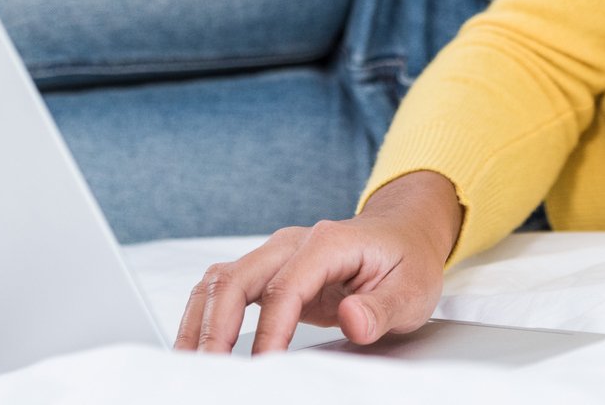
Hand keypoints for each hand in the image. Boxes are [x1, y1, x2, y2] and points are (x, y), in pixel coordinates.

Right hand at [174, 171, 460, 354]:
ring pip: (221, 280)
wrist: (404, 234)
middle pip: (237, 279)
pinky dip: (205, 315)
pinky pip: (226, 288)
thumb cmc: (408, 261)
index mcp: (328, 243)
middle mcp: (294, 243)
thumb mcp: (413, 290)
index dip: (270, 332)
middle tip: (207, 369)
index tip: (263, 367)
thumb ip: (383, 308)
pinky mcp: (269, 271)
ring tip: (190, 361)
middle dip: (215, 327)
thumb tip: (353, 319)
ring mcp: (277, 254)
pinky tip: (197, 344)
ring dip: (200, 320)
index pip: (285, 289)